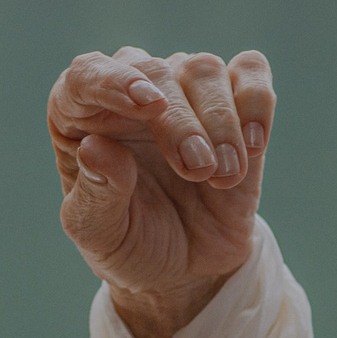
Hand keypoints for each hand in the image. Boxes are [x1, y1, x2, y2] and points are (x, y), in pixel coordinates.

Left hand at [50, 46, 272, 337]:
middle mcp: (131, 92)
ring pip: (203, 68)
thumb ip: (95, 195)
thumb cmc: (130, 243)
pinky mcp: (232, 101)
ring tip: (223, 175)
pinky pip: (249, 71)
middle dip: (179, 121)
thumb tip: (95, 148)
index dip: (113, 81)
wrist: (187, 269)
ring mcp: (183, 92)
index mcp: (80, 114)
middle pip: (156, 71)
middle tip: (196, 169)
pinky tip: (254, 146)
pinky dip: (256, 101)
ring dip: (219, 121)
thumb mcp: (100, 235)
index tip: (147, 104)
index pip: (87, 74)